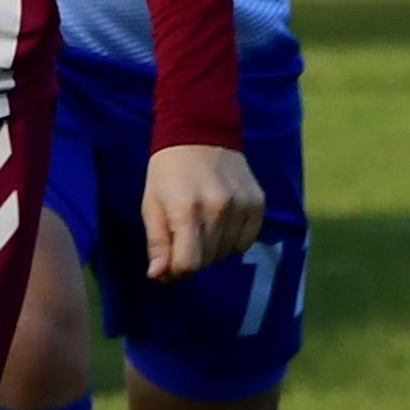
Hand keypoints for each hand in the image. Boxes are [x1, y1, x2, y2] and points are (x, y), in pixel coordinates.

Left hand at [137, 142, 263, 279]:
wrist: (200, 132)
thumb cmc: (169, 173)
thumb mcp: (152, 205)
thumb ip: (157, 243)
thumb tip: (158, 276)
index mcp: (186, 210)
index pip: (189, 264)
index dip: (176, 271)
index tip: (169, 262)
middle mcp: (218, 209)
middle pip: (208, 261)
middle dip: (192, 257)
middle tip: (183, 236)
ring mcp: (241, 205)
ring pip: (227, 253)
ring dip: (213, 248)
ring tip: (202, 224)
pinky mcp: (257, 202)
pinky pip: (246, 241)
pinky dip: (233, 239)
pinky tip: (221, 220)